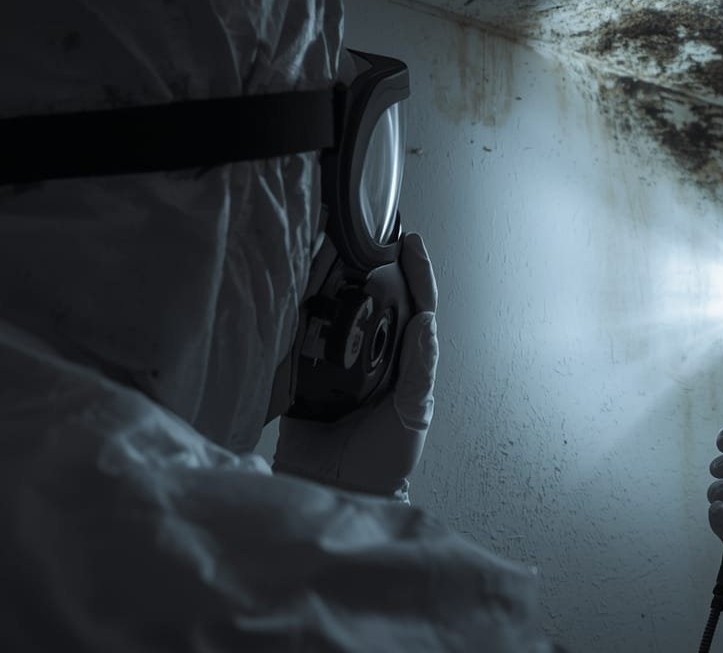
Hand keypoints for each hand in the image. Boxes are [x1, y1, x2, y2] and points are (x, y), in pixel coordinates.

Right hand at [274, 233, 437, 502]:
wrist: (338, 492)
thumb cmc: (385, 460)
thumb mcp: (412, 417)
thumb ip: (419, 372)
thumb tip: (426, 323)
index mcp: (406, 361)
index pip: (417, 307)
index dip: (417, 273)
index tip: (411, 242)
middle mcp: (374, 354)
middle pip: (377, 298)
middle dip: (373, 263)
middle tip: (367, 229)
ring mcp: (339, 360)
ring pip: (340, 308)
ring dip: (336, 278)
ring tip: (330, 246)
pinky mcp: (306, 372)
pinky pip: (305, 333)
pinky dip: (302, 307)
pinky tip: (296, 285)